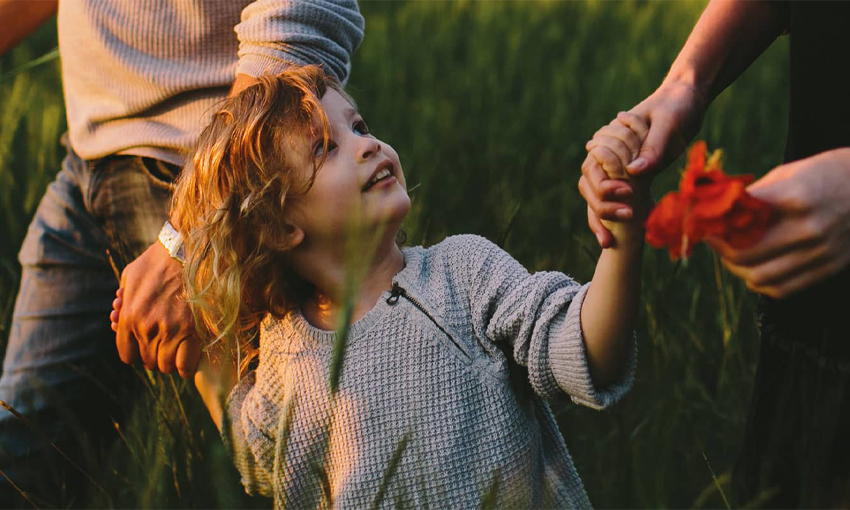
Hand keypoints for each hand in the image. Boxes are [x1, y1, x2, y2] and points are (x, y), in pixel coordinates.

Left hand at [114, 241, 200, 377]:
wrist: (185, 250)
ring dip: (172, 360)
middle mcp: (146, 329)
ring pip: (167, 365)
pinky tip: (190, 357)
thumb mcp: (129, 277)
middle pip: (149, 362)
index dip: (139, 354)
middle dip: (157, 356)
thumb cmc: (157, 261)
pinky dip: (187, 365)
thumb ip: (123, 302)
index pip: (128, 356)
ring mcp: (169, 331)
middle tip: (166, 345)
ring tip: (179, 349)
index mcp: (128, 318)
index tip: (148, 348)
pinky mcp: (192, 331)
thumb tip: (118, 317)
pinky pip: (186, 364)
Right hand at [581, 79, 705, 247]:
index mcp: (610, 139)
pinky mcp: (635, 174)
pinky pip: (617, 198)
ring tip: (609, 243)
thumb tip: (634, 172)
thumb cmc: (677, 105)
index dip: (605, 193)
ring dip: (602, 219)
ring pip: (599, 196)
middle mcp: (610, 154)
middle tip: (612, 237)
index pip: (594, 172)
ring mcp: (621, 166)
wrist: (689, 98)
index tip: (627, 206)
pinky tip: (617, 238)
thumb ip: (653, 147)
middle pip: (592, 188)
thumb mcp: (669, 123)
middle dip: (600, 213)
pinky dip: (616, 216)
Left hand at [706, 148, 849, 297]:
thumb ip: (753, 196)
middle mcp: (810, 229)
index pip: (739, 221)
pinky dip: (761, 283)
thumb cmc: (826, 174)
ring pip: (759, 278)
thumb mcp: (788, 173)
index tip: (700, 222)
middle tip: (712, 239)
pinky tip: (755, 268)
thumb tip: (714, 209)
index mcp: (796, 197)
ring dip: (736, 269)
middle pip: (743, 254)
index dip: (713, 224)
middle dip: (719, 248)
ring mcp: (821, 252)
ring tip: (732, 254)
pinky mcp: (829, 268)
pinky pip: (782, 290)